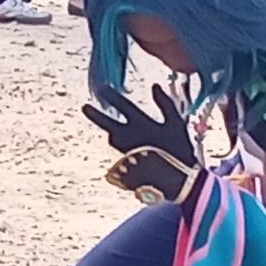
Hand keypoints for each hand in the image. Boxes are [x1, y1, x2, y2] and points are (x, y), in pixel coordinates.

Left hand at [82, 84, 196, 167]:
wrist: (180, 180)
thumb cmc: (180, 149)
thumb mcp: (176, 123)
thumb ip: (165, 104)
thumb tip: (155, 86)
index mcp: (142, 124)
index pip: (123, 105)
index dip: (112, 95)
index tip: (102, 88)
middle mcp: (130, 137)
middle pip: (107, 123)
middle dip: (95, 115)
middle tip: (84, 107)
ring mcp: (127, 151)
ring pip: (113, 137)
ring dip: (112, 131)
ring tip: (115, 129)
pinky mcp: (128, 163)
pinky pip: (120, 150)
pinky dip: (122, 144)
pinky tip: (129, 145)